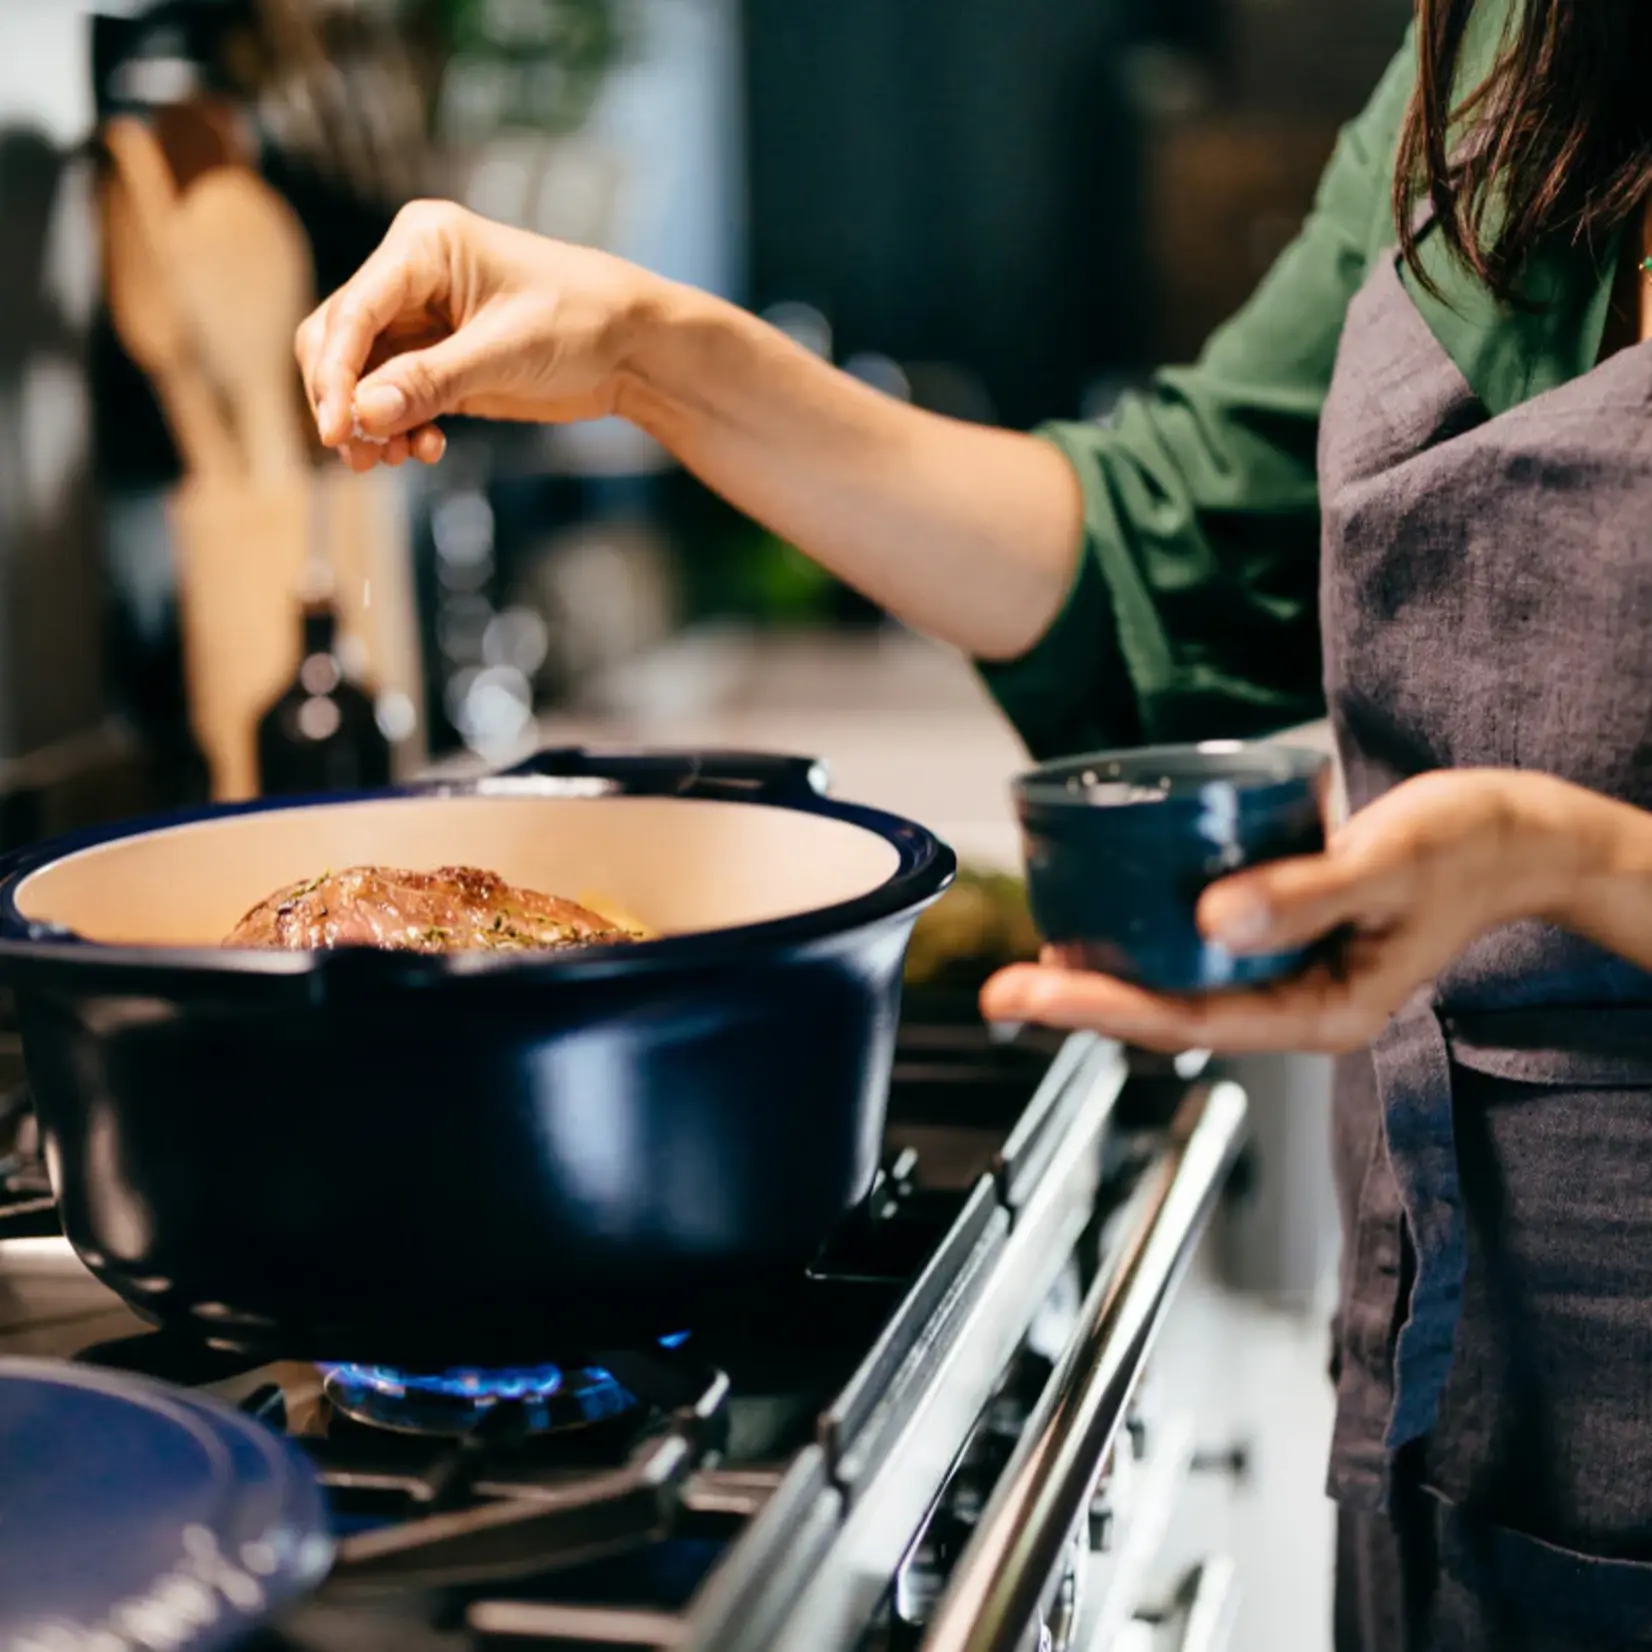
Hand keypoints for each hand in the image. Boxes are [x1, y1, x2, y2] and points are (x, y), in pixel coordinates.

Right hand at [294, 200, 659, 471]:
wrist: (634, 346)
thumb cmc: (582, 321)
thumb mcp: (506, 352)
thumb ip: (431, 382)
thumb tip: (363, 414)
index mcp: (423, 245)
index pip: (353, 310)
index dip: (335, 373)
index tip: (336, 429)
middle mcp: (412, 275)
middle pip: (340, 340)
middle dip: (345, 399)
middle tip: (360, 453)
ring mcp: (422, 319)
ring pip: (363, 374)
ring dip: (370, 420)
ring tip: (391, 459)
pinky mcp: (440, 360)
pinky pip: (396, 396)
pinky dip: (399, 425)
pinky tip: (424, 449)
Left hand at [981, 769, 1613, 1053]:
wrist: (1517, 833)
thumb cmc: (1470, 848)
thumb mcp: (1391, 864)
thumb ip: (1307, 892)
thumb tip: (1212, 918)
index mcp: (1322, 1010)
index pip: (1188, 1019)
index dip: (1102, 1008)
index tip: (1033, 992)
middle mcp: (1294, 999)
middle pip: (1168, 1010)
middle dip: (1083, 1000)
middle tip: (1001, 986)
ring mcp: (1286, 968)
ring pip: (1178, 980)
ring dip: (1107, 971)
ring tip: (1031, 960)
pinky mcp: (1280, 929)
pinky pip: (1199, 940)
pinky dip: (1148, 929)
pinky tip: (1105, 906)